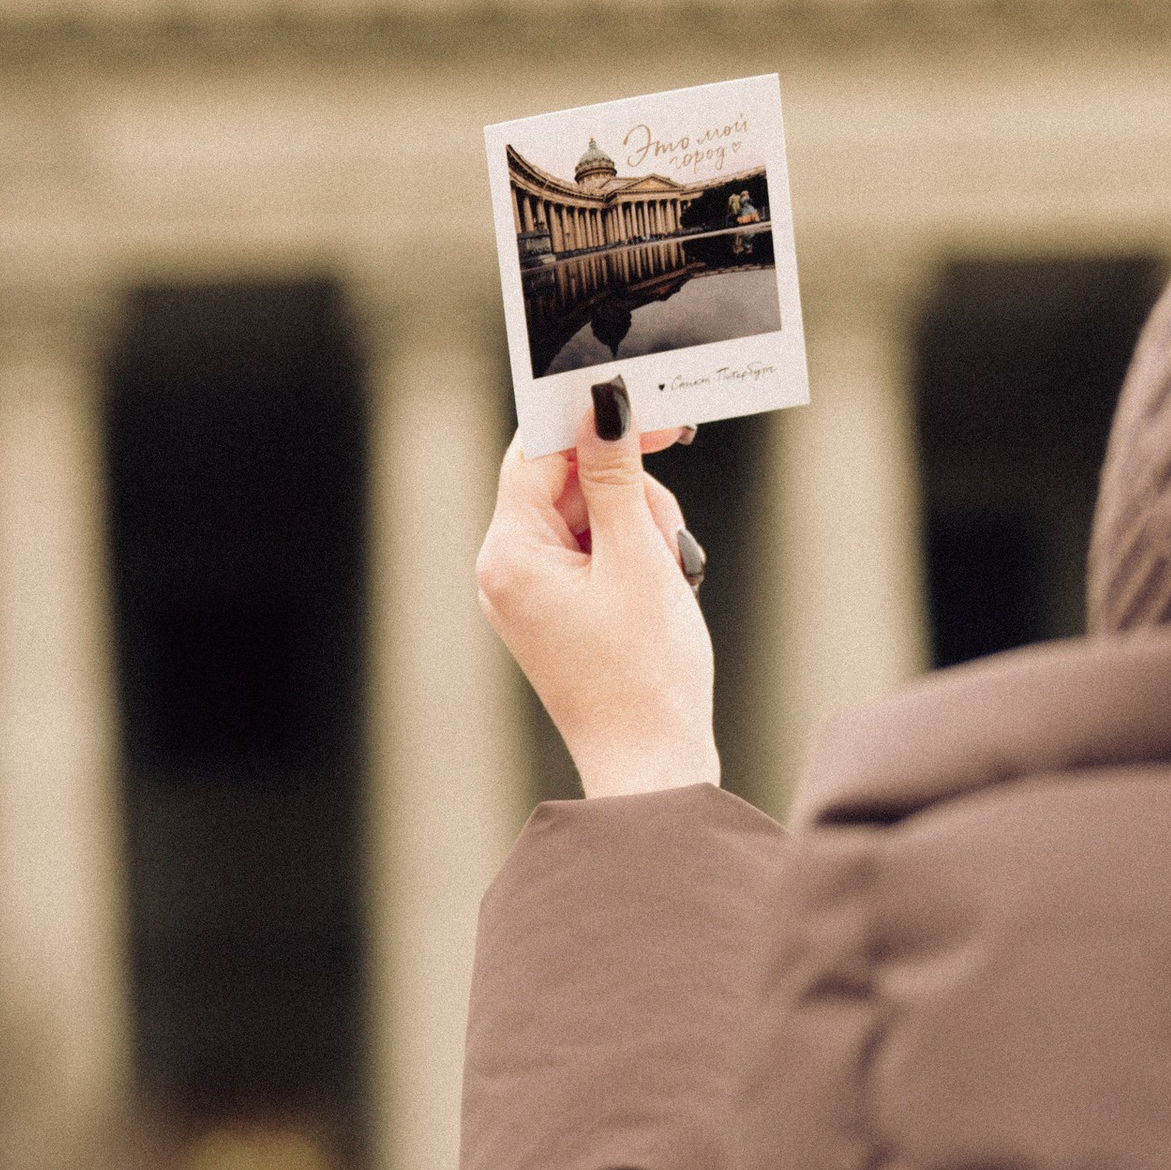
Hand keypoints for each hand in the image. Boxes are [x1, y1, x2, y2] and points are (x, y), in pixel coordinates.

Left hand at [476, 384, 719, 798]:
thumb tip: (601, 404)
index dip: (587, 420)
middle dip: (625, 490)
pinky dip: (632, 551)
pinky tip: (656, 585)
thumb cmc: (645, 676)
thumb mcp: (636, 557)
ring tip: (663, 574)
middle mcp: (507, 568)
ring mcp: (531, 589)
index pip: (535, 451)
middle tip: (662, 528)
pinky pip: (595, 546)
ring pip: (589, 510)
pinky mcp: (559, 605)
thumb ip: (616, 474)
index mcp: (509, 555)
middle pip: (566, 479)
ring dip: (637, 524)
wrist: (652, 765)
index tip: (642, 406)